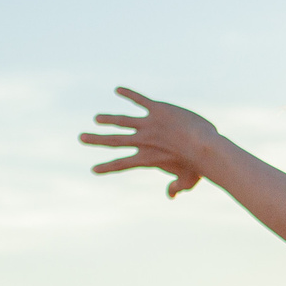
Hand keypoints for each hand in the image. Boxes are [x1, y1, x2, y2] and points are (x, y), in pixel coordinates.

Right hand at [80, 87, 221, 196]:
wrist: (205, 147)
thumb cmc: (200, 166)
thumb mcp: (188, 180)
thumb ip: (177, 187)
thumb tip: (171, 196)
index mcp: (146, 159)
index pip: (121, 164)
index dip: (106, 168)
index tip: (93, 170)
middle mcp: (143, 141)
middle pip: (114, 141)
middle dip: (96, 140)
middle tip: (81, 137)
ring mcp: (149, 124)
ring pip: (123, 120)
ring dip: (108, 119)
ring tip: (97, 118)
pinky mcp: (158, 109)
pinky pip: (140, 99)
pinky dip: (129, 94)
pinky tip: (118, 89)